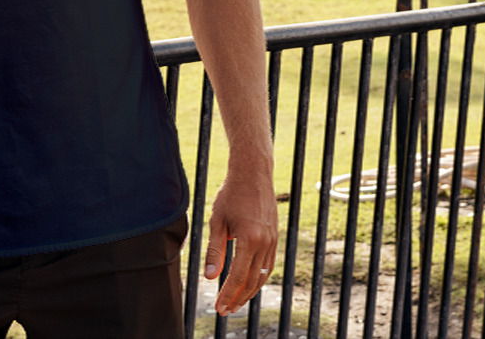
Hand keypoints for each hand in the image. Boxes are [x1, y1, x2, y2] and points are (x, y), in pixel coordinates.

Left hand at [204, 169, 278, 315]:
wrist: (253, 173)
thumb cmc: (232, 193)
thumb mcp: (218, 220)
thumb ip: (215, 250)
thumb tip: (210, 277)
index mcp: (249, 238)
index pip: (238, 276)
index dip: (228, 294)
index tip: (219, 307)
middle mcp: (265, 242)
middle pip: (252, 281)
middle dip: (238, 298)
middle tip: (225, 310)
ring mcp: (272, 240)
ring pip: (263, 275)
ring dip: (249, 291)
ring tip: (236, 301)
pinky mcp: (275, 237)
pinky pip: (268, 264)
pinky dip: (258, 278)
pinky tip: (248, 282)